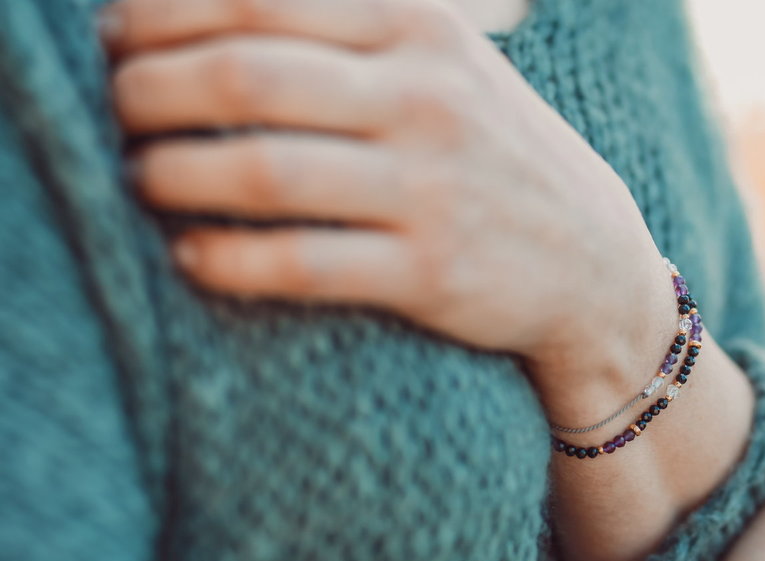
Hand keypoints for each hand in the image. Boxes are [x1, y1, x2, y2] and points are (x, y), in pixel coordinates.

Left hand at [102, 0, 668, 375]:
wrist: (591, 262)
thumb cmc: (491, 153)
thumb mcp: (443, 63)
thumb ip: (346, 27)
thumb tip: (211, 13)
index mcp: (421, 28)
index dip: (161, 16)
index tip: (115, 41)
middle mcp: (427, 98)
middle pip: (244, 75)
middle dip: (148, 92)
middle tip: (117, 112)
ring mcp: (432, 188)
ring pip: (261, 170)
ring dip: (170, 173)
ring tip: (139, 180)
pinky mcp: (430, 273)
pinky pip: (298, 263)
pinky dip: (225, 259)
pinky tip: (191, 256)